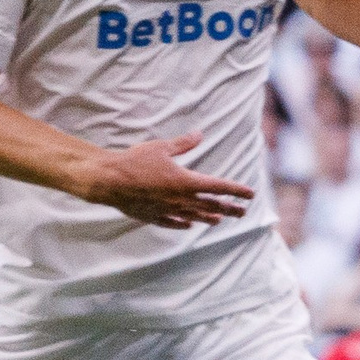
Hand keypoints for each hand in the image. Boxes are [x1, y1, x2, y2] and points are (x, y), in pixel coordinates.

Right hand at [89, 133, 255, 227]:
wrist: (109, 180)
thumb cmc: (135, 161)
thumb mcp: (161, 147)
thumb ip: (183, 144)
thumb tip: (200, 134)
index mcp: (186, 181)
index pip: (219, 187)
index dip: (236, 190)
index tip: (250, 194)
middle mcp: (181, 199)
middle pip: (211, 205)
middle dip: (229, 208)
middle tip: (242, 213)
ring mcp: (167, 210)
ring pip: (194, 216)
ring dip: (209, 217)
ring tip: (219, 220)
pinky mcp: (153, 216)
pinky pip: (173, 222)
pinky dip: (183, 223)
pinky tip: (189, 225)